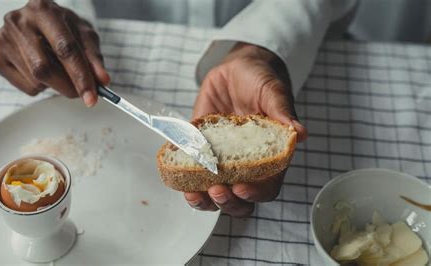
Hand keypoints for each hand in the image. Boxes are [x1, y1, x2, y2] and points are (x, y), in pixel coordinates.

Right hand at [0, 0, 109, 106]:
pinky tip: (43, 71)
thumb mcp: (84, 36)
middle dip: (67, 87)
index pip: (65, 48)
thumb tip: (102, 81)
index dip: (80, 76)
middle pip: (44, 68)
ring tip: (60, 70)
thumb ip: (94, 58)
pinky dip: (42, 87)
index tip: (92, 97)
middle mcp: (19, 21)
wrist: (39, 21)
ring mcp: (3, 39)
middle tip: (81, 94)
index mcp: (44, 10)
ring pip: (36, 80)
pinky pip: (26, 87)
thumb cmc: (64, 28)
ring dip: (55, 85)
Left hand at [185, 43, 307, 216]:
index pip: (266, 186)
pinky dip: (181, 175)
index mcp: (268, 157)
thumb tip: (300, 133)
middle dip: (227, 202)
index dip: (256, 193)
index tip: (241, 188)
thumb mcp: (273, 92)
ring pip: (213, 192)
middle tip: (217, 190)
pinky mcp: (200, 148)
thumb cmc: (260, 80)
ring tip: (191, 194)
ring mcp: (220, 158)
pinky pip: (190, 169)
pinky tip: (174, 170)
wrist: (236, 68)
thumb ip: (283, 112)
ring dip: (203, 199)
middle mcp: (244, 164)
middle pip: (239, 199)